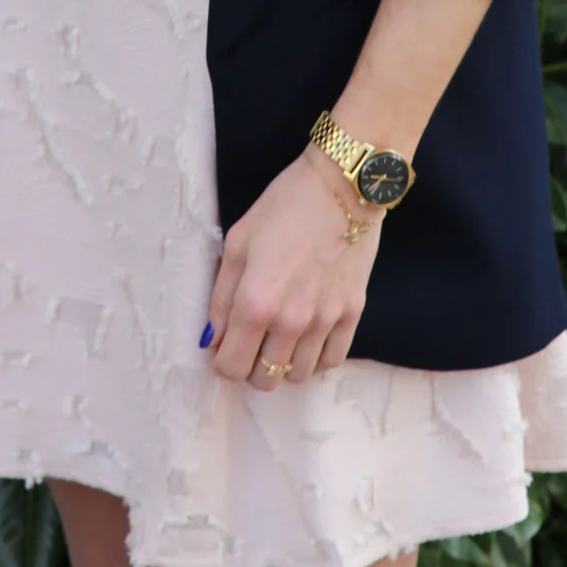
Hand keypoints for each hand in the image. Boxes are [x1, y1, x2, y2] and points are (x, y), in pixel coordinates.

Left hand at [203, 145, 380, 386]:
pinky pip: (331, 361)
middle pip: (264, 378)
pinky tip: (307, 338)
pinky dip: (315, 358)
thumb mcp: (238, 243)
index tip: (225, 345)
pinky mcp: (353, 313)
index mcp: (256, 303)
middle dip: (251, 366)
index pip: (232, 366)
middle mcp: (291, 321)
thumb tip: (213, 338)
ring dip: (283, 362)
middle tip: (251, 340)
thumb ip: (222, 297)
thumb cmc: (283, 207)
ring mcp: (325, 320)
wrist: (342, 187)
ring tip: (280, 336)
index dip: (222, 360)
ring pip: (297, 375)